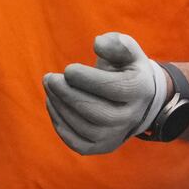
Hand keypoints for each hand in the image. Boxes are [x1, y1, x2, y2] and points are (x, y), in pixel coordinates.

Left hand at [42, 32, 167, 155]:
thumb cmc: (123, 67)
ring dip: (60, 107)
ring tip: (49, 87)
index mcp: (139, 89)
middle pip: (97, 113)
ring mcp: (117, 134)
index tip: (69, 69)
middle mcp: (131, 117)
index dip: (86, 79)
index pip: (113, 89)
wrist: (135, 97)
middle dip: (67, 94)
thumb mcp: (125, 48)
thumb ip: (114, 43)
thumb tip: (98, 45)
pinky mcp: (102, 146)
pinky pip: (78, 143)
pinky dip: (60, 126)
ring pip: (86, 128)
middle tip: (49, 78)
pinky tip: (53, 104)